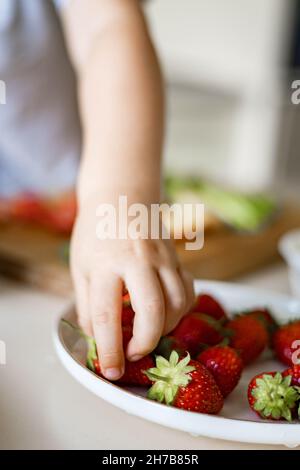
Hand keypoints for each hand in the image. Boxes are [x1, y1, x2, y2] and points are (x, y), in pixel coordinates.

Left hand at [70, 202, 194, 380]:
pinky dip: (181, 309)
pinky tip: (166, 312)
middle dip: (146, 342)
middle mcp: (137, 260)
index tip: (110, 370)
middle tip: (134, 353)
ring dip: (165, 327)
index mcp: (106, 264)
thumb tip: (99, 339)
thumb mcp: (80, 267)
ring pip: (177, 303)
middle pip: (153, 311)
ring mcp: (162, 258)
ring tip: (148, 332)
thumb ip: (87, 304)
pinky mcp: (177, 258)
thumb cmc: (96, 232)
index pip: (106, 315)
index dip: (109, 349)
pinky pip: (189, 291)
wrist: (122, 196)